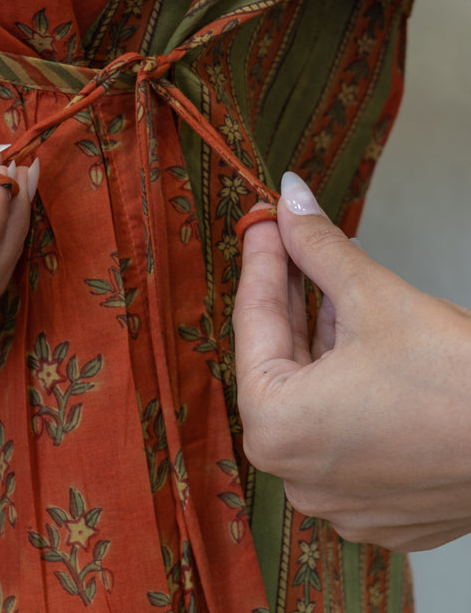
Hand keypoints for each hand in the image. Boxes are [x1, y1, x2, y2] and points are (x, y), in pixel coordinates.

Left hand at [234, 172, 470, 551]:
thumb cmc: (462, 387)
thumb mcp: (373, 296)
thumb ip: (318, 247)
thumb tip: (289, 200)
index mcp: (276, 429)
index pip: (253, 320)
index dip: (262, 257)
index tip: (263, 220)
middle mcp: (296, 474)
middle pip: (278, 358)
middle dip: (289, 293)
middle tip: (289, 237)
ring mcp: (338, 497)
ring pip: (311, 393)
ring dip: (317, 334)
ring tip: (325, 277)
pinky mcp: (377, 504)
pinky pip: (342, 428)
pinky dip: (344, 380)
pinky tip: (356, 335)